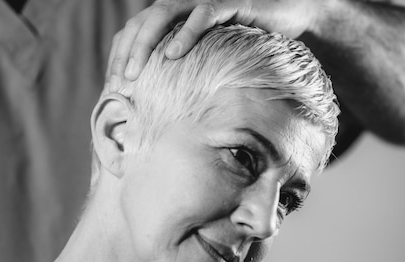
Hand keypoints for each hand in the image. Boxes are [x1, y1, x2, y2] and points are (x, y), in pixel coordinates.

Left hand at [107, 0, 321, 88]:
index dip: (119, 55)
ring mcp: (205, 1)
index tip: (113, 85)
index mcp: (173, 20)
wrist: (292, 25)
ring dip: (146, 43)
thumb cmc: (245, 48)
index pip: (133, 31)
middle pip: (142, 21)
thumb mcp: (206, 65)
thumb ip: (182, 76)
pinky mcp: (230, 2)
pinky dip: (186, 32)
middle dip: (127, 52)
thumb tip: (158, 108)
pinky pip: (203, 12)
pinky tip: (174, 54)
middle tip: (120, 82)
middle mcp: (184, 6)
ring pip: (164, 13)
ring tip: (136, 72)